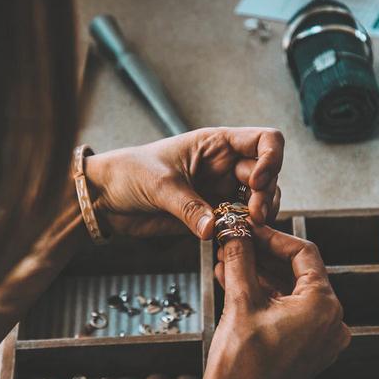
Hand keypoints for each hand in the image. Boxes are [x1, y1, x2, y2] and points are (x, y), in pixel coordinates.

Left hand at [83, 127, 282, 238]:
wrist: (107, 198)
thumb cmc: (129, 174)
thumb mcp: (159, 185)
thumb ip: (188, 207)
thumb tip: (213, 229)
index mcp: (217, 144)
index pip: (264, 141)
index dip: (271, 159)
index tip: (257, 181)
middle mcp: (226, 165)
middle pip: (268, 174)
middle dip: (266, 194)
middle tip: (253, 216)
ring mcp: (223, 190)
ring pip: (261, 199)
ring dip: (262, 213)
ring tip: (248, 227)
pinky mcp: (215, 214)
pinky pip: (242, 221)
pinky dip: (248, 230)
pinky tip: (239, 237)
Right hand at [193, 225, 350, 378]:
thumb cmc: (240, 369)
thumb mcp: (240, 304)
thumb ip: (240, 260)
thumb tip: (235, 232)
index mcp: (323, 307)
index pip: (303, 254)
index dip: (272, 236)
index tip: (247, 228)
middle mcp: (330, 322)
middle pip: (297, 272)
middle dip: (262, 256)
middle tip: (233, 242)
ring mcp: (320, 339)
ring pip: (290, 292)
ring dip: (259, 275)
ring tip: (226, 261)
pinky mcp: (307, 350)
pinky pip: (288, 312)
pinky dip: (264, 297)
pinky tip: (234, 282)